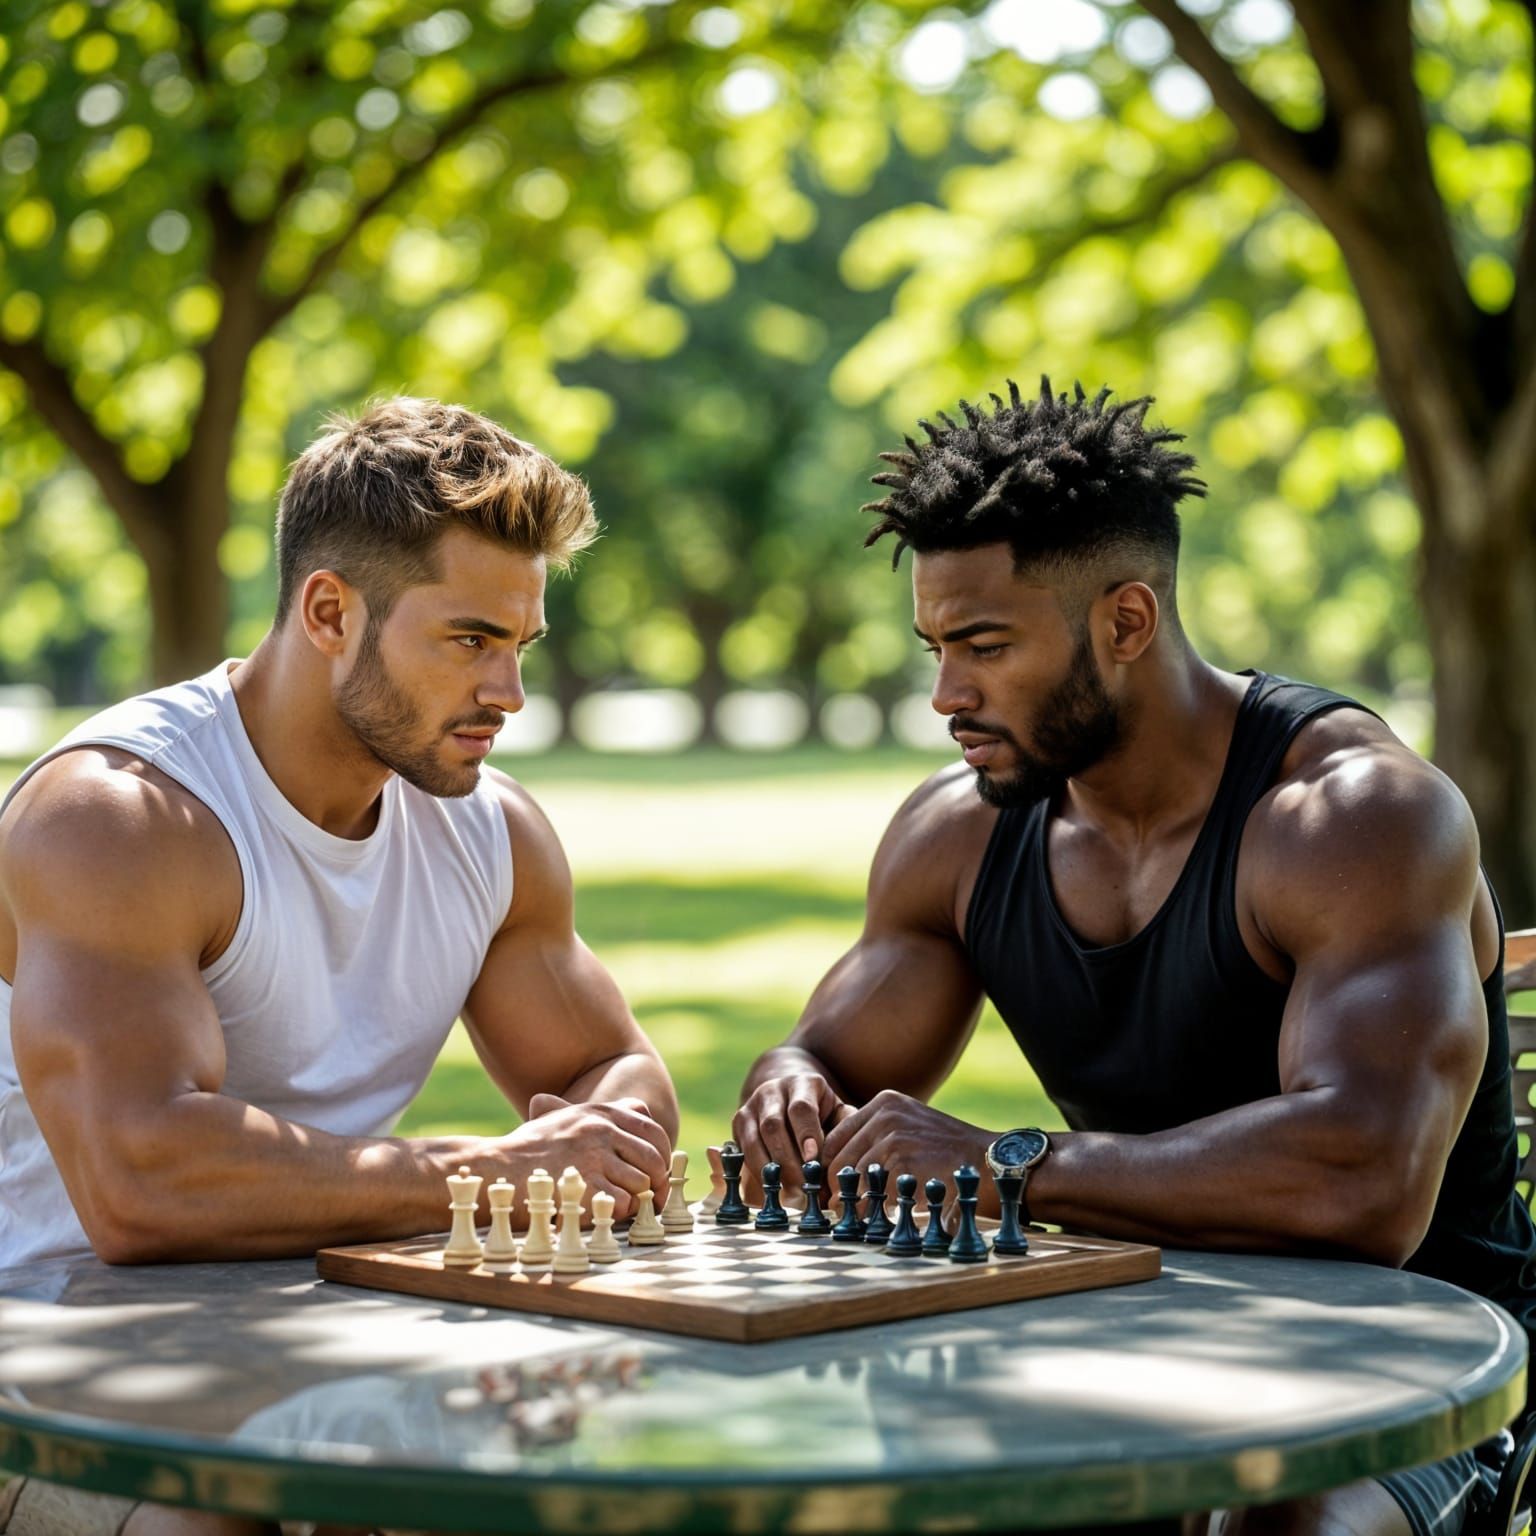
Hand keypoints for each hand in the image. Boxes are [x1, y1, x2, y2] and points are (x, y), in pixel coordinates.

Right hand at [497, 1094, 671, 1222]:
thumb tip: (642, 1108)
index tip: (658, 1173)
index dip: (662, 1156)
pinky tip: (602, 1211)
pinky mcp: (587, 1186)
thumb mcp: (568, 1116)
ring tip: (617, 1203)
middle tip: (652, 1199)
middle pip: (654, 1160)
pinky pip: (623, 1204)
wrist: (498, 1169)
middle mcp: (602, 1130)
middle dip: (657, 1183)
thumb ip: (605, 1113)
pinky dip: (618, 1213)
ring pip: (641, 1184)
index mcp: (601, 1113)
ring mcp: (595, 1158)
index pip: (654, 1132)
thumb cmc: (531, 1148)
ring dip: (635, 1200)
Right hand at [733, 1071, 854, 1194]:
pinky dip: (755, 1171)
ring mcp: (751, 1105)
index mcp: (803, 1083)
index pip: (801, 1108)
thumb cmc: (822, 1111)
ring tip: (788, 1192)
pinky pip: (742, 1150)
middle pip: (774, 1125)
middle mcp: (773, 1090)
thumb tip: (846, 1162)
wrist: (789, 1094)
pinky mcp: (738, 1122)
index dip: (806, 1135)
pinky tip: (770, 1187)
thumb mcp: (837, 1113)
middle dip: (788, 1160)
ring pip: (754, 1140)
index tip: (813, 1160)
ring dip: (770, 1169)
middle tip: (803, 1186)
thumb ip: (845, 1131)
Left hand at [820, 1091, 995, 1221]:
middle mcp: (884, 1114)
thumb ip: (877, 1137)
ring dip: (852, 1202)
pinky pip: (873, 1193)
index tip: (828, 1188)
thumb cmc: (947, 1149)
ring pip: (852, 1179)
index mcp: (884, 1102)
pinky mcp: (904, 1162)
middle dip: (834, 1188)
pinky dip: (872, 1210)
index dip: (827, 1167)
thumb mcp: (910, 1125)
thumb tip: (837, 1169)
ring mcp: (893, 1137)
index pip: (835, 1137)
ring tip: (855, 1216)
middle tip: (836, 1209)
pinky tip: (879, 1218)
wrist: (987, 1160)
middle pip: (838, 1159)